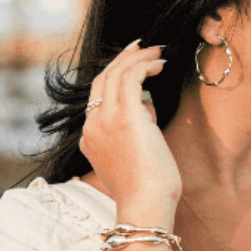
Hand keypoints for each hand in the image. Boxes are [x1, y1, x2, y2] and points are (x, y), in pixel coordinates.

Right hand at [79, 41, 180, 223]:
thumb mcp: (130, 158)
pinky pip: (131, 78)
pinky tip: (161, 63)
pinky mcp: (125, 116)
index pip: (98, 97)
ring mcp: (105, 120)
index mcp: (89, 138)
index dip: (116, 78)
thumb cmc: (145, 190)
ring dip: (138, 57)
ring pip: (116, 73)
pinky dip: (145, 65)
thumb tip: (146, 108)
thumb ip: (131, 133)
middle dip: (123, 59)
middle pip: (102, 79)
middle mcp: (92, 125)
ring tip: (158, 51)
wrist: (144, 204)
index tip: (135, 68)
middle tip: (141, 46)